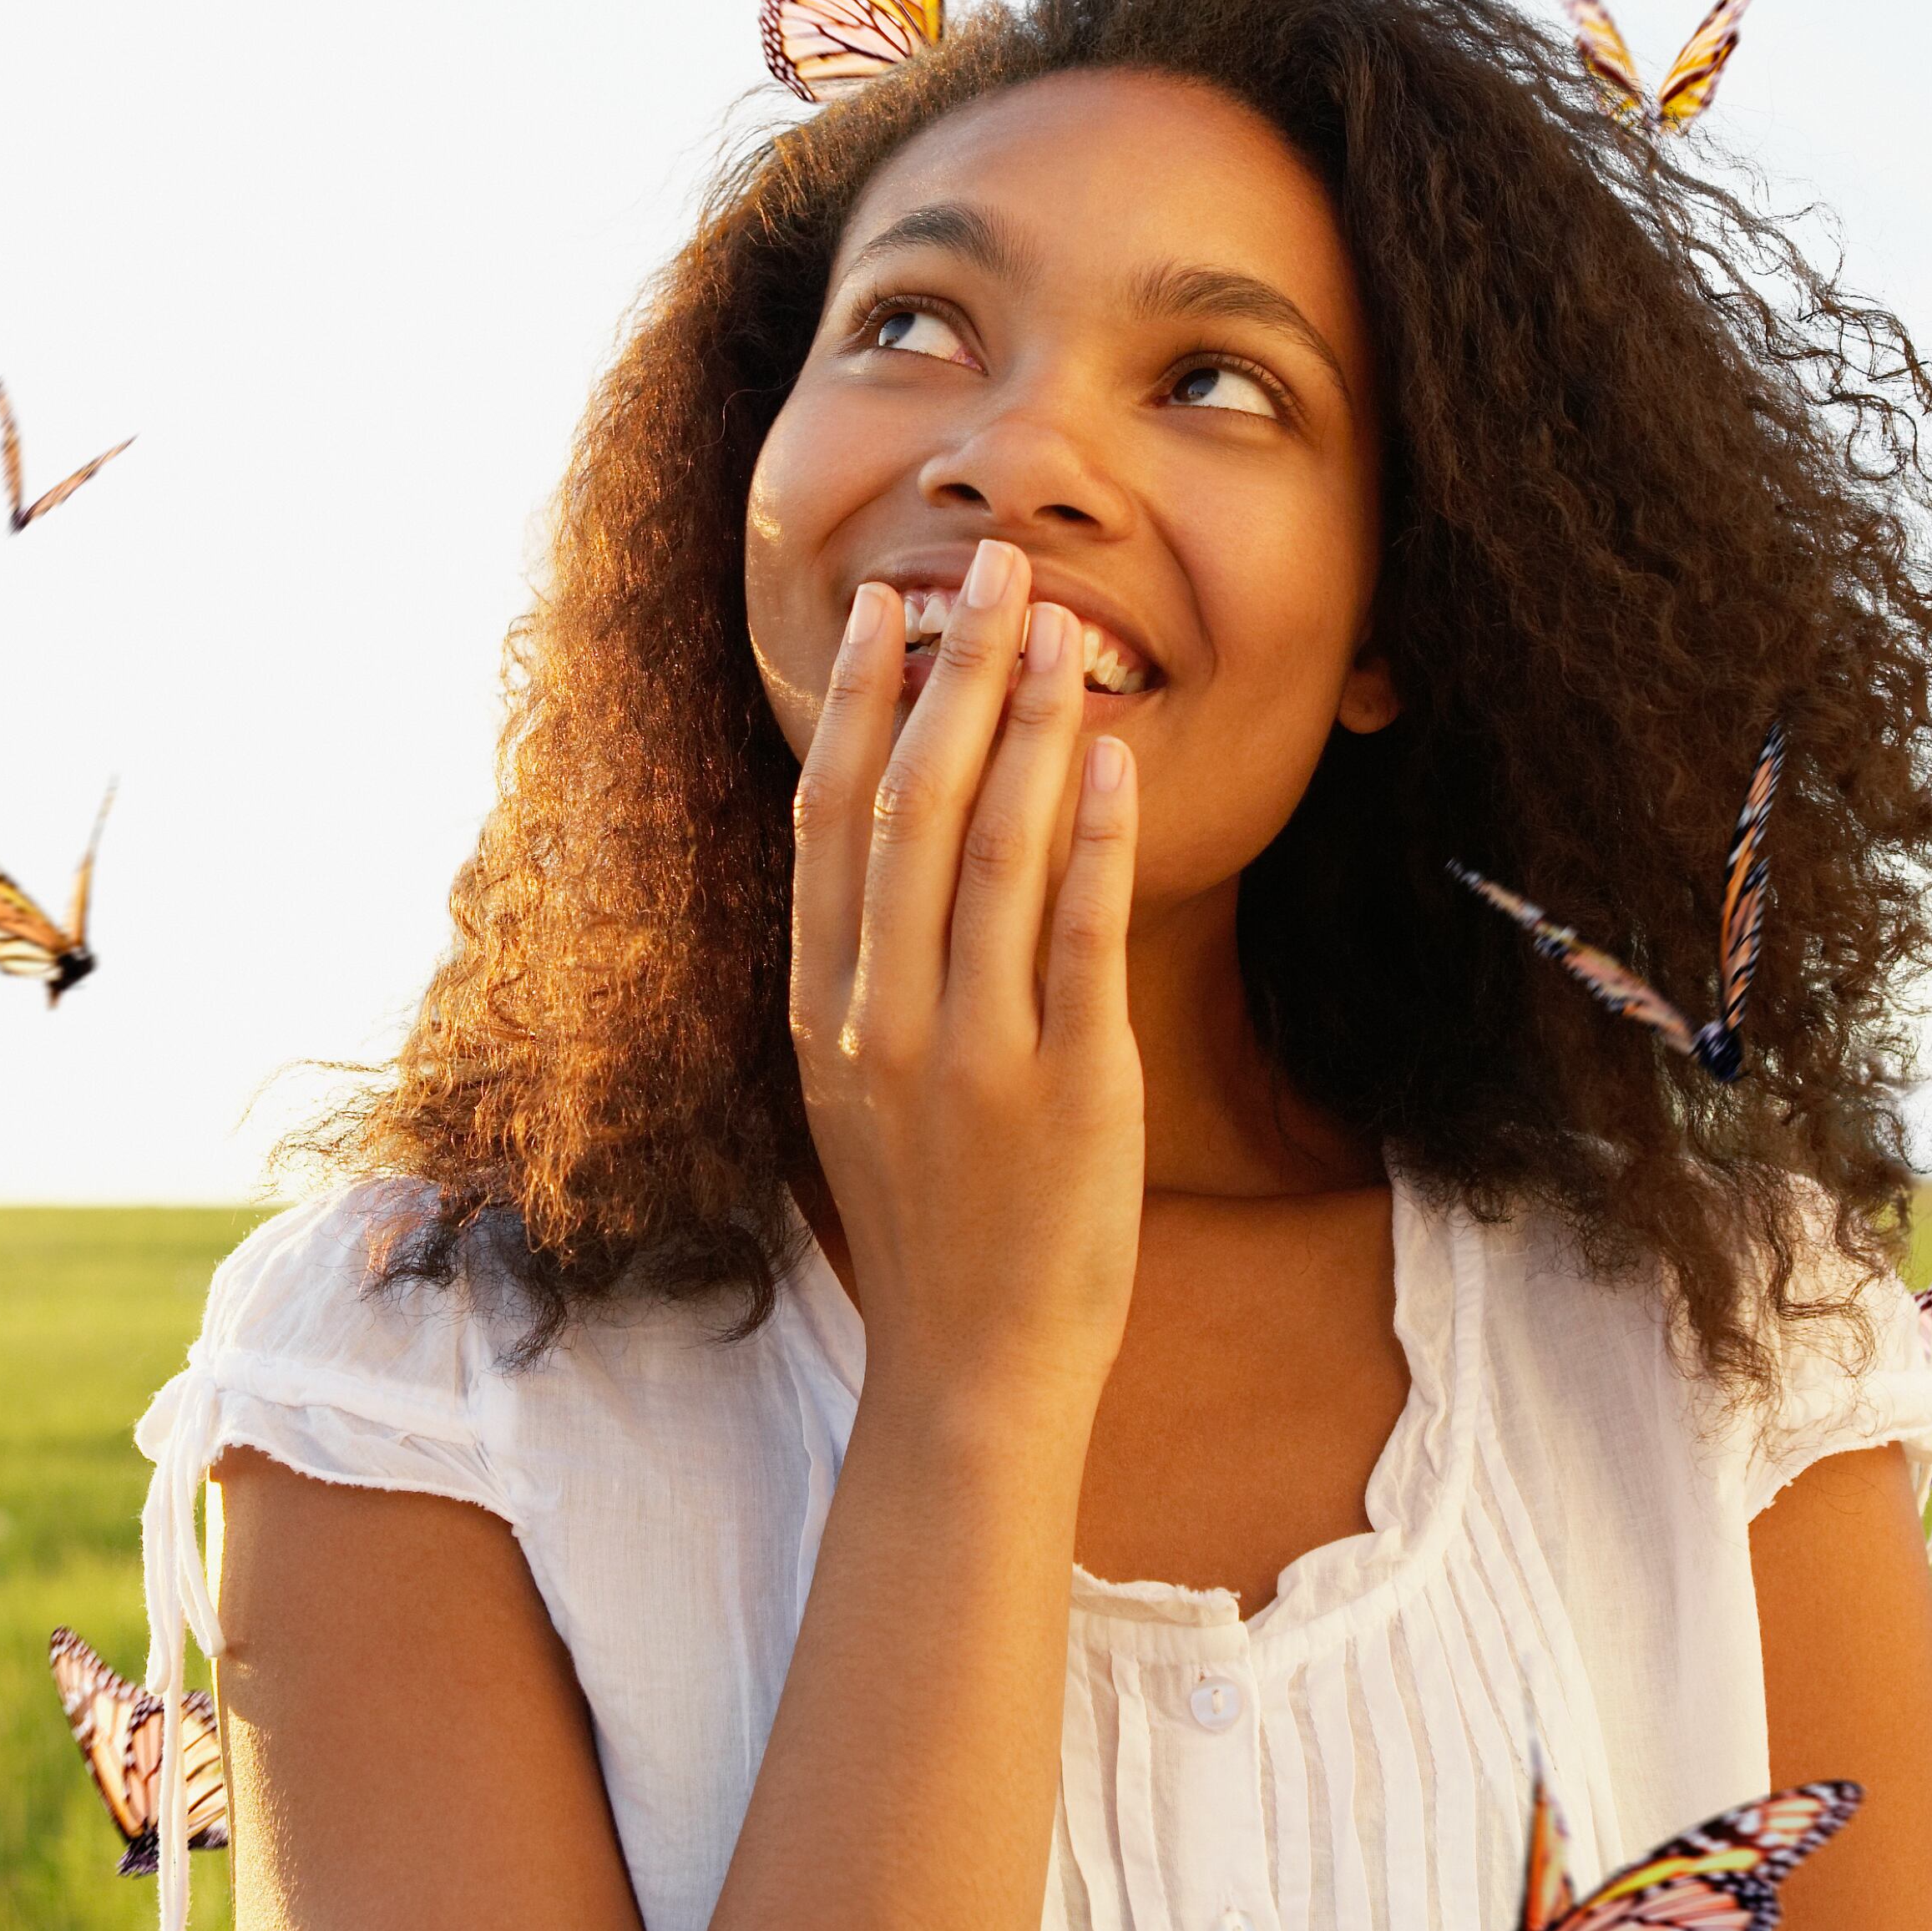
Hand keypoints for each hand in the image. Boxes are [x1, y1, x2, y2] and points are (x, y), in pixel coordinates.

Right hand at [788, 536, 1146, 1430]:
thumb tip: (888, 828)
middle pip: (913, 807)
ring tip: (1063, 625)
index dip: (856, 703)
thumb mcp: (855, 1082)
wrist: (973, 1363)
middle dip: (955, 672)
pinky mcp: (1070, 1089)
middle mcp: (883, 1018)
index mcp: (823, 1009)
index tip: (882, 605)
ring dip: (1028, 724)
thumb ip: (865, 966)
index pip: (830, 820)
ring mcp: (973, 1053)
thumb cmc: (928, 1216)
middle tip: (997, 567)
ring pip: (993, 852)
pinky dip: (1091, 839)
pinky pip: (1079, 939)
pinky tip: (1108, 759)